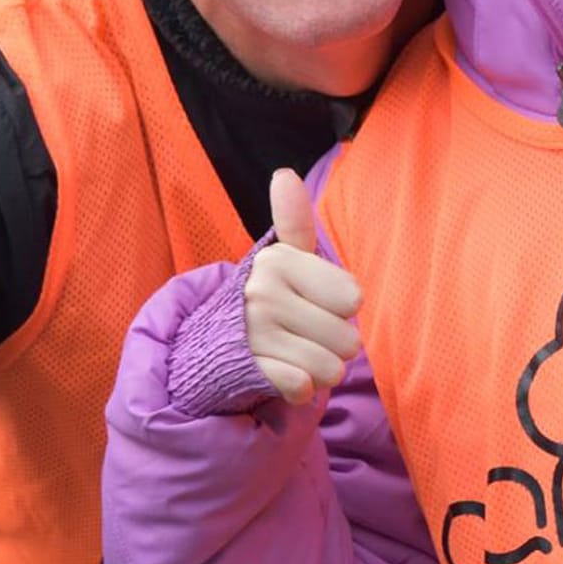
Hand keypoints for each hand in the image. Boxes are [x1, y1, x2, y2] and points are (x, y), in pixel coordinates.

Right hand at [244, 169, 361, 404]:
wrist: (210, 345)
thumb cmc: (266, 298)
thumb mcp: (282, 259)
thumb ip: (294, 220)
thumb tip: (283, 174)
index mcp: (277, 261)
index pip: (352, 298)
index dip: (341, 307)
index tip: (315, 302)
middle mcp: (263, 293)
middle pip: (346, 338)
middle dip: (333, 345)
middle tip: (303, 334)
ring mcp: (253, 333)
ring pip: (329, 367)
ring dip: (320, 370)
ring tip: (294, 354)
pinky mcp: (248, 370)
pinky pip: (303, 387)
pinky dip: (301, 389)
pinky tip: (282, 373)